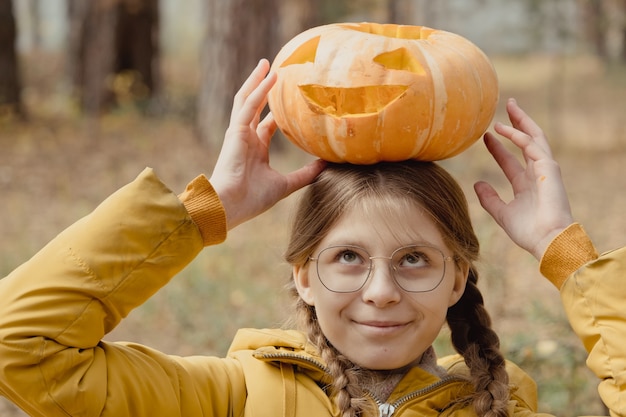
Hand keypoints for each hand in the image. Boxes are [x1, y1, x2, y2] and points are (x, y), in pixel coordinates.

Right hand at [210, 59, 325, 229]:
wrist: (230, 207)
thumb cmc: (252, 199)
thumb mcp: (285, 184)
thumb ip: (305, 174)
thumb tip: (327, 164)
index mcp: (256, 149)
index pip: (267, 124)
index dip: (277, 110)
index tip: (290, 98)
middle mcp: (246, 138)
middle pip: (255, 106)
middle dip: (263, 88)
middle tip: (275, 70)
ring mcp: (239, 133)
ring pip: (247, 100)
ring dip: (257, 81)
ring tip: (267, 63)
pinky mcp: (235, 131)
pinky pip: (248, 105)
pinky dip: (259, 91)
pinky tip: (270, 77)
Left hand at [474, 98, 573, 259]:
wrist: (546, 240)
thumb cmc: (528, 231)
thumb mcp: (502, 213)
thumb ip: (490, 199)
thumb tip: (477, 184)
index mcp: (526, 184)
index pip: (510, 160)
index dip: (498, 147)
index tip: (486, 136)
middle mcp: (536, 174)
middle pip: (527, 141)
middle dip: (518, 123)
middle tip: (507, 106)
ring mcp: (544, 170)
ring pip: (534, 137)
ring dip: (521, 121)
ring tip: (509, 106)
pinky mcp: (549, 168)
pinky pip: (532, 146)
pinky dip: (518, 136)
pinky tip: (503, 129)